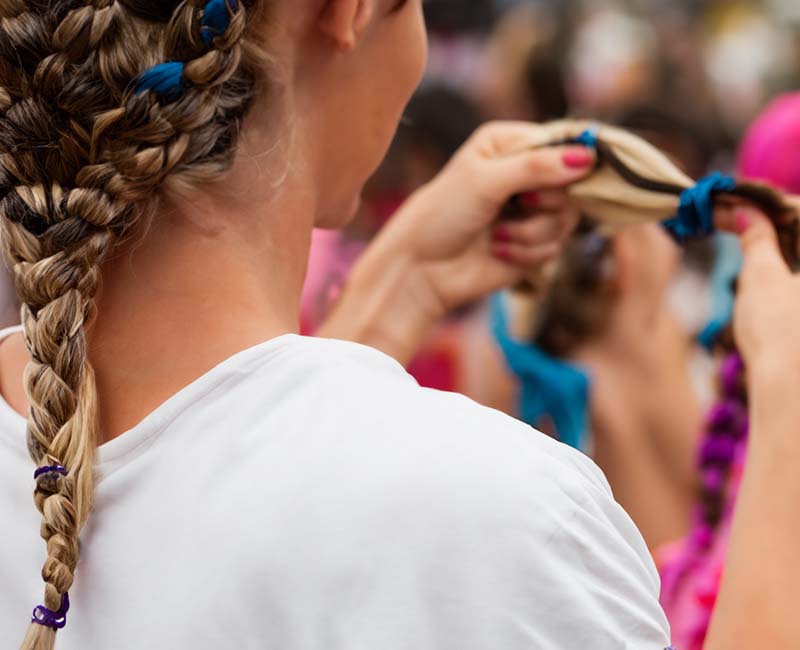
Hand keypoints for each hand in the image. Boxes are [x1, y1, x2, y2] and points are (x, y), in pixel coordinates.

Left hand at [383, 121, 593, 312]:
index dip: (572, 159)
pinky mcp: (530, 245)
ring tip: (498, 235)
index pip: (561, 142)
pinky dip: (525, 253)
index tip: (574, 173)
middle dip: (547, 201)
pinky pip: (554, 247)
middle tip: (522, 203)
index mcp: (507, 145)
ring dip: (532, 232)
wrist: (420, 270)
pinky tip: (497, 252)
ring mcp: (528, 212)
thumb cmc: (441, 215)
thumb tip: (587, 157)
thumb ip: (536, 167)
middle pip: (573, 184)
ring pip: (566, 219)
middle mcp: (522, 175)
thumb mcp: (485, 181)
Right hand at [721, 207, 799, 377]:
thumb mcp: (761, 276)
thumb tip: (747, 214)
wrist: (792, 395)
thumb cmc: (780, 334)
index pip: (797, 207)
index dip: (758, 201)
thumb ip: (756, 237)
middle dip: (766, 218)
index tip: (726, 202)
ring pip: (798, 254)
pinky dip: (782, 265)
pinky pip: (798, 276)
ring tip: (734, 235)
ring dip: (772, 242)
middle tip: (725, 216)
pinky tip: (757, 264)